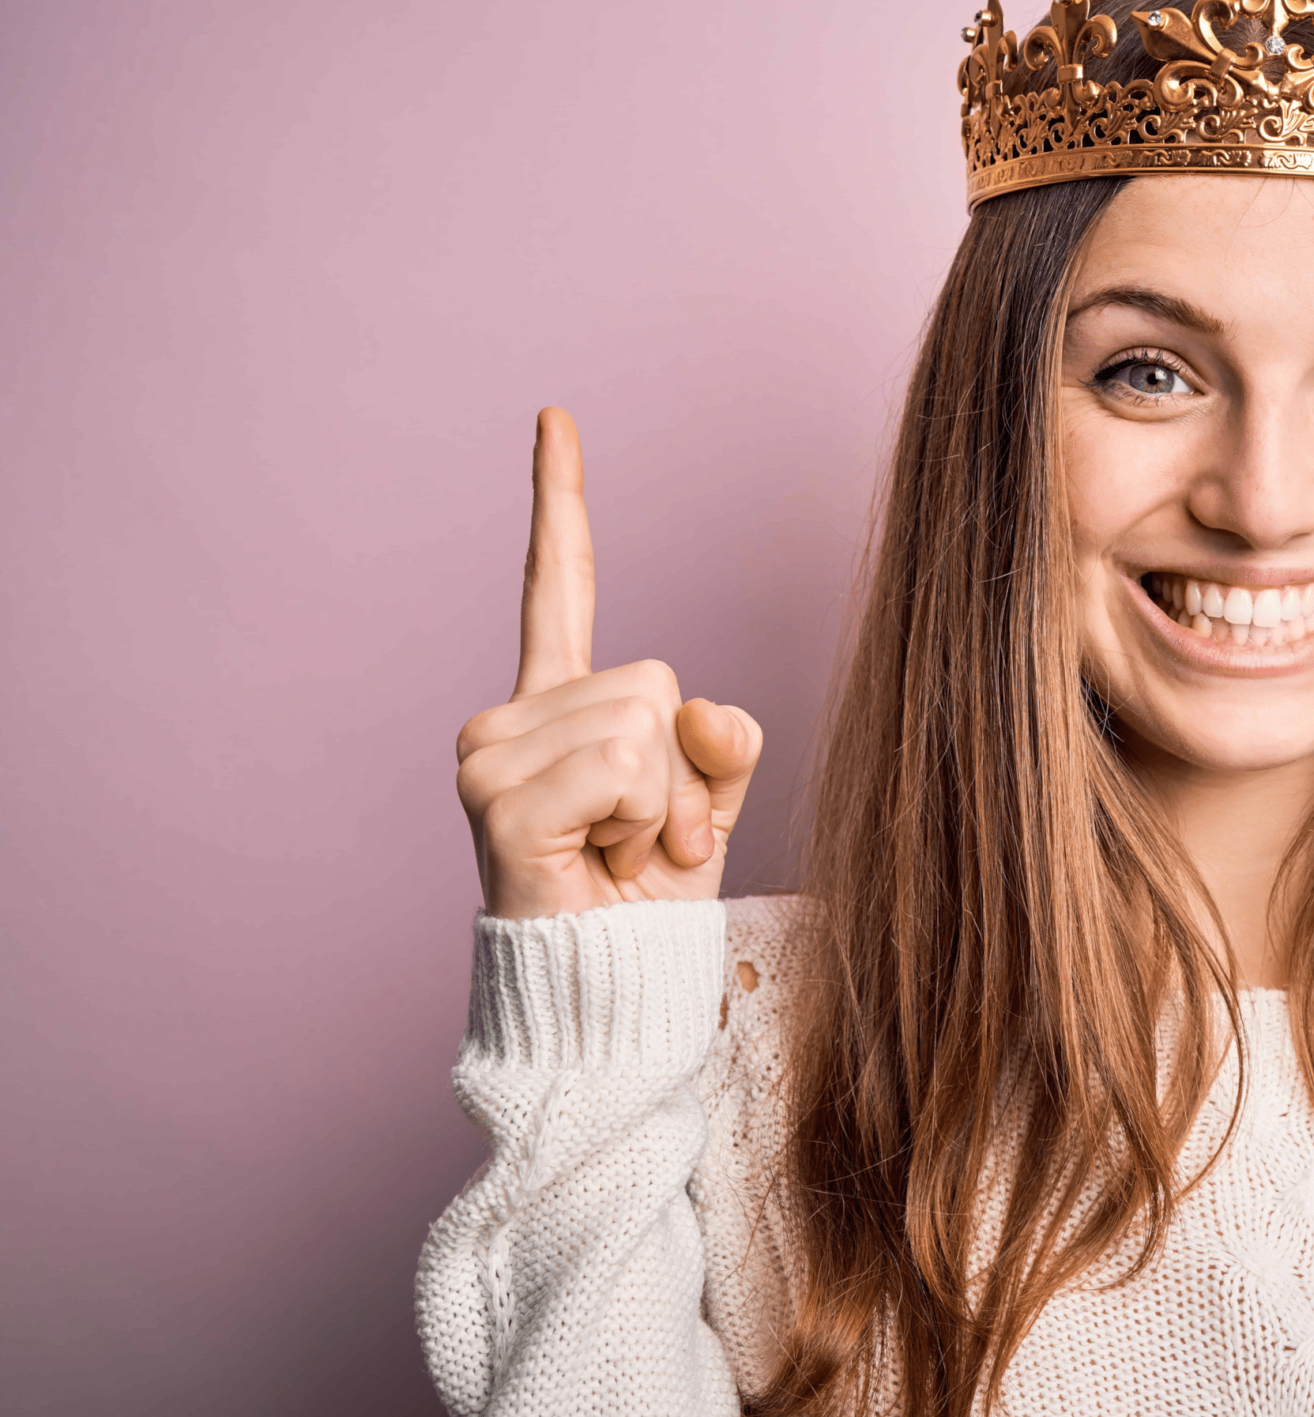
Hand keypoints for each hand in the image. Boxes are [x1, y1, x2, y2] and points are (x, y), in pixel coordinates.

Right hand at [455, 408, 762, 918]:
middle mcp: (507, 719)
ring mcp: (489, 755)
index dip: (560, 504)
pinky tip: (601, 862)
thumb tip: (704, 716)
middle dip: (682, 771)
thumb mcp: (707, 809)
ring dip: (666, 807)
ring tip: (619, 856)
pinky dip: (643, 821)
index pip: (559, 588)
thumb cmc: (645, 908)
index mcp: (558, 709)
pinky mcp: (498, 798)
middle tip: (643, 841)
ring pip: (647, 723)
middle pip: (656, 678)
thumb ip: (720, 746)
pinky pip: (624, 766)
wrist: (607, 999)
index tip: (555, 418)